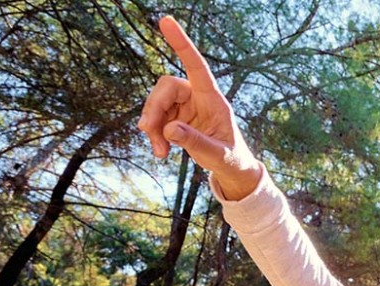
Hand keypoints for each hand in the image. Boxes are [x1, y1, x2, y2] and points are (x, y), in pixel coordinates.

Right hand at [138, 16, 261, 198]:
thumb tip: (170, 129)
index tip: (166, 21)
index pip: (197, 66)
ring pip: (157, 104)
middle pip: (166, 87)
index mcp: (214, 99)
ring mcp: (186, 107)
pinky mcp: (176, 118)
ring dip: (152, 126)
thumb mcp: (218, 155)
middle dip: (154, 108)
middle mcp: (198, 97)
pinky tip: (161, 152)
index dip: (182, 44)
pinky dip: (154, 134)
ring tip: (159, 153)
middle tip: (148, 131)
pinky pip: (156, 118)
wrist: (231, 170)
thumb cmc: (231, 159)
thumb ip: (196, 142)